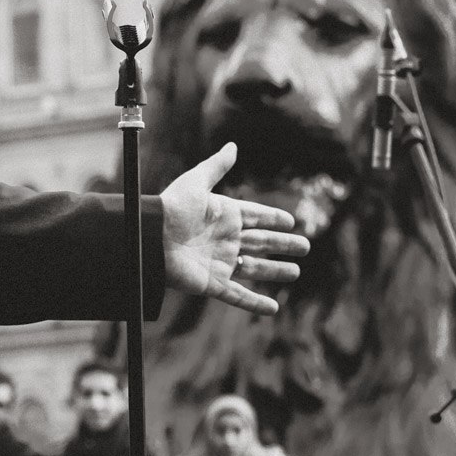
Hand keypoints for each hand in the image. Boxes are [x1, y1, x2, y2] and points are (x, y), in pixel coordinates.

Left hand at [160, 142, 310, 315]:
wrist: (150, 238)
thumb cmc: (171, 209)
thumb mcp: (196, 183)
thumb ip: (216, 167)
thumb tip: (233, 146)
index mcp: (223, 216)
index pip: (255, 217)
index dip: (273, 219)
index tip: (291, 221)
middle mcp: (225, 240)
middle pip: (261, 243)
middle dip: (282, 245)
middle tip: (305, 247)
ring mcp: (219, 262)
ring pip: (254, 269)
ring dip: (274, 271)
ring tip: (295, 272)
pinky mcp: (212, 283)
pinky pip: (238, 296)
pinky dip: (255, 304)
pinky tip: (272, 309)